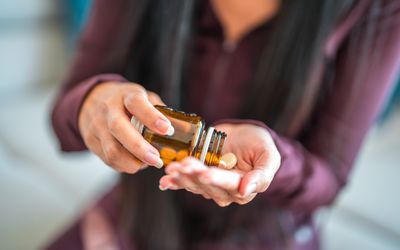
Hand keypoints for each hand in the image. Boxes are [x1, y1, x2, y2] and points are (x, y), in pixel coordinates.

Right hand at [79, 81, 173, 172]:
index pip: (136, 103)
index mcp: (125, 96)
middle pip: (119, 128)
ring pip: (111, 150)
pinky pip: (108, 159)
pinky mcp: (91, 141)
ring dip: (132, 162)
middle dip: (139, 147)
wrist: (91, 100)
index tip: (168, 130)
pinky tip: (136, 164)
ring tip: (148, 163)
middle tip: (156, 160)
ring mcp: (96, 126)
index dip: (152, 117)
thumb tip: (183, 129)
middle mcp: (108, 109)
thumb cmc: (125, 101)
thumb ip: (159, 111)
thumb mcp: (142, 97)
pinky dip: (124, 166)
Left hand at [159, 123, 280, 206]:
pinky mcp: (197, 177)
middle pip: (207, 185)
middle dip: (194, 175)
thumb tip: (245, 190)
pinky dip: (174, 182)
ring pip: (194, 184)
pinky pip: (184, 182)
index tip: (205, 173)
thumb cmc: (260, 146)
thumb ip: (262, 175)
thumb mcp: (269, 157)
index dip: (216, 179)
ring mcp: (209, 185)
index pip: (229, 184)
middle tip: (183, 164)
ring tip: (172, 168)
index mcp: (244, 188)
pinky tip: (165, 181)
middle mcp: (225, 191)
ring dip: (181, 177)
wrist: (245, 136)